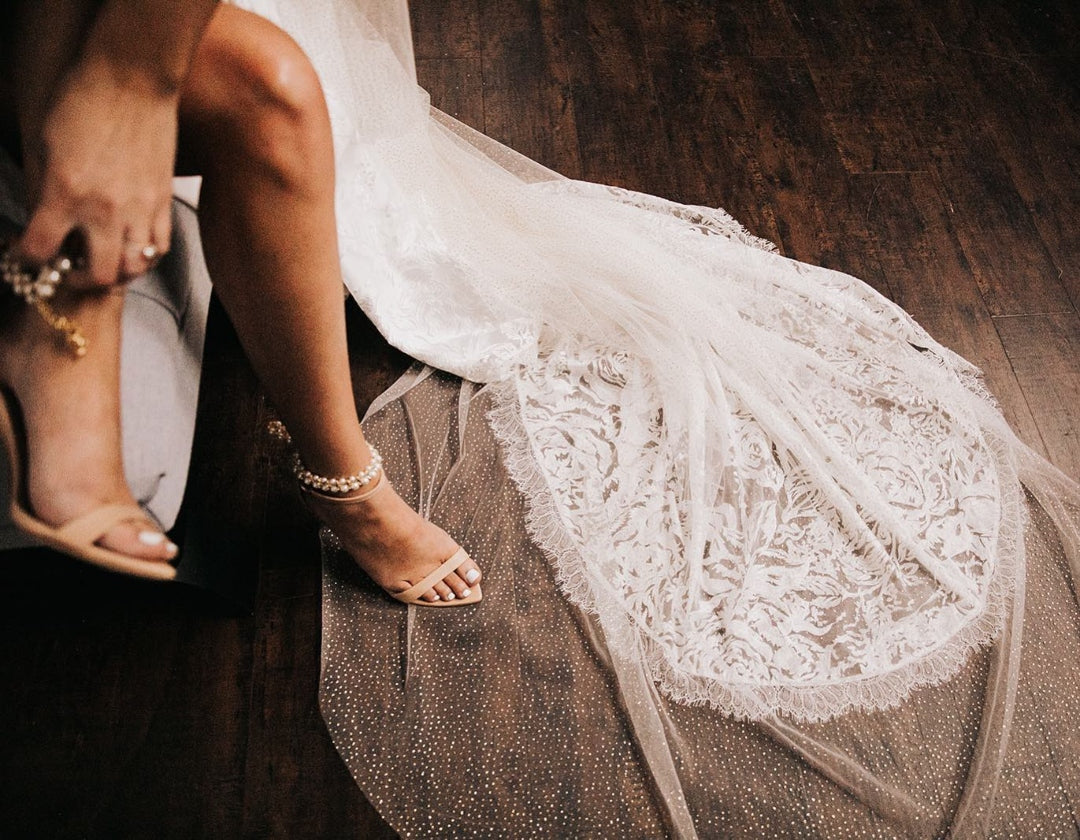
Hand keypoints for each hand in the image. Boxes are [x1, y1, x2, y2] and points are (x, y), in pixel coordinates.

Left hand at [17, 61, 178, 286]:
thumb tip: (41, 221)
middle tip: (70, 269)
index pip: (41, 251)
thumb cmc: (82, 100)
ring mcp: (140, 208)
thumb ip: (43, 190)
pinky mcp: (164, 200)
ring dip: (116, 272)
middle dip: (78, 280)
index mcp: (66, 194)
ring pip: (134, 268)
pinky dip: (144, 256)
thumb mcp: (44, 143)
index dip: (26, 259)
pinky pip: (159, 247)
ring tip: (104, 261)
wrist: (132, 79)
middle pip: (98, 276)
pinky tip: (132, 246)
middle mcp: (106, 210)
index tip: (25, 255)